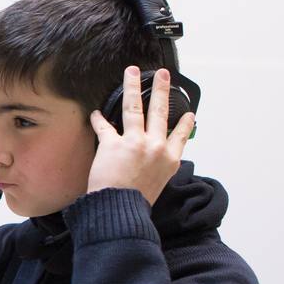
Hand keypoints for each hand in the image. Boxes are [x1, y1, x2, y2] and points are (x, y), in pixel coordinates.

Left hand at [87, 66, 196, 206]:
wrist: (120, 211)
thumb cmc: (137, 203)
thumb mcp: (158, 185)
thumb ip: (158, 168)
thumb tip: (154, 163)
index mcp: (169, 159)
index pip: (180, 135)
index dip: (185, 123)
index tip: (188, 113)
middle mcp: (155, 147)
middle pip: (160, 112)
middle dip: (162, 90)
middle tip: (162, 75)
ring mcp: (135, 143)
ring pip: (134, 108)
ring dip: (132, 87)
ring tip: (131, 72)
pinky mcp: (113, 145)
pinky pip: (104, 126)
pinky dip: (98, 119)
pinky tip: (95, 113)